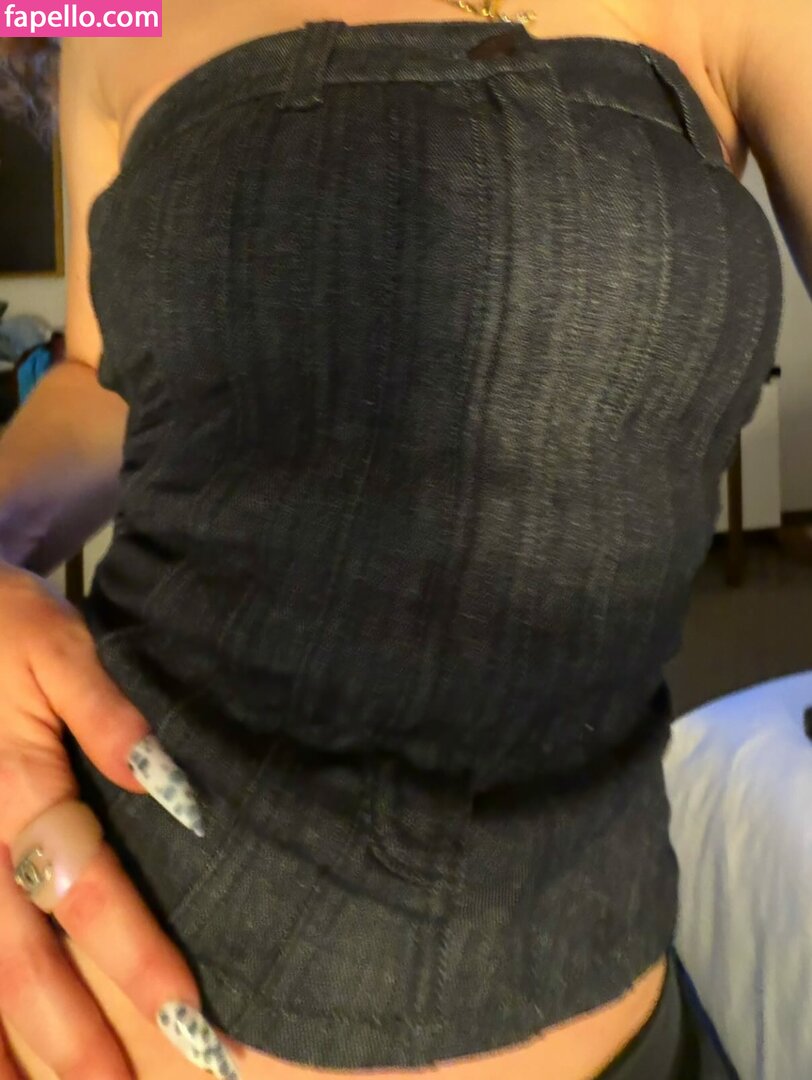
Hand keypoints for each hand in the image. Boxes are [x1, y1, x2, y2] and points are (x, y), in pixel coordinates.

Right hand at [0, 562, 238, 1078]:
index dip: (133, 955)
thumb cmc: (0, 625)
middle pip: (17, 960)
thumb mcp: (56, 643)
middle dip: (72, 1040)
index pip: (83, 888)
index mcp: (15, 788)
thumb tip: (164, 781)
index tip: (188, 1014)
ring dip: (9, 1052)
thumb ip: (105, 710)